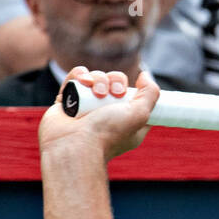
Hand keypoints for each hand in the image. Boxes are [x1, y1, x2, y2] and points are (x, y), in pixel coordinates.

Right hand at [39, 68, 158, 161]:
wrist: (75, 144)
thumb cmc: (108, 133)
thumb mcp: (140, 115)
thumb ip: (150, 94)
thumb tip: (146, 75)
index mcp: (128, 121)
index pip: (135, 98)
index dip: (136, 91)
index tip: (131, 93)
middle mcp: (108, 113)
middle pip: (115, 82)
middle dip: (116, 81)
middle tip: (114, 93)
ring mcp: (87, 106)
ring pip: (96, 77)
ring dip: (98, 79)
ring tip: (96, 92)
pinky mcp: (68, 99)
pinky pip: (76, 78)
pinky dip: (79, 74)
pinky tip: (83, 81)